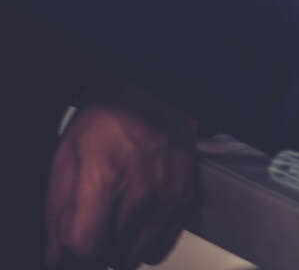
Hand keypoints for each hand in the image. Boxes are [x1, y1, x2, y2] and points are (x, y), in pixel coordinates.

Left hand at [45, 100, 196, 269]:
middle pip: (110, 255)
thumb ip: (57, 213)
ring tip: (114, 221)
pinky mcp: (185, 199)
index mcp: (105, 174)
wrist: (152, 102)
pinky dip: (144, 243)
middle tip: (93, 224)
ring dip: (120, 248)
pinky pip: (159, 248)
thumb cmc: (107, 125)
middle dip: (95, 248)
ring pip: (134, 257)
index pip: (86, 245)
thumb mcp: (65, 159)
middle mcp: (142, 188)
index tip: (71, 247)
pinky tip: (136, 219)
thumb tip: (56, 258)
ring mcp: (168, 195)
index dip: (72, 254)